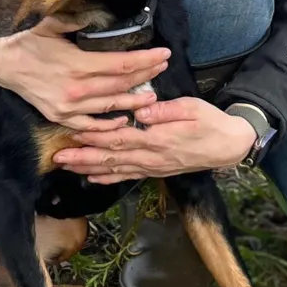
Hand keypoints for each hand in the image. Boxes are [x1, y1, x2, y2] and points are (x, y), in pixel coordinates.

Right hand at [0, 16, 170, 131]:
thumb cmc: (24, 38)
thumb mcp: (53, 22)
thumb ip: (80, 20)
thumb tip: (103, 14)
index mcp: (76, 65)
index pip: (121, 64)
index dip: (145, 60)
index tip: (164, 53)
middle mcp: (75, 90)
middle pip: (120, 85)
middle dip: (145, 75)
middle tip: (163, 66)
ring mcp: (67, 107)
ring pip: (109, 107)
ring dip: (133, 101)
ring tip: (152, 94)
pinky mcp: (58, 116)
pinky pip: (88, 126)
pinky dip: (107, 125)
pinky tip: (123, 119)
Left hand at [51, 97, 257, 183]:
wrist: (228, 146)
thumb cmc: (210, 122)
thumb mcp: (192, 108)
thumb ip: (166, 111)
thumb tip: (143, 111)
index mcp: (158, 139)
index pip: (120, 138)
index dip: (96, 136)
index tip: (74, 132)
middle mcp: (151, 157)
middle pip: (111, 157)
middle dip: (83, 158)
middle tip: (58, 158)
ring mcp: (152, 166)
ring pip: (115, 169)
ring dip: (89, 169)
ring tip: (67, 167)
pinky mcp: (155, 170)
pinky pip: (128, 176)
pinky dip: (108, 178)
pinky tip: (93, 179)